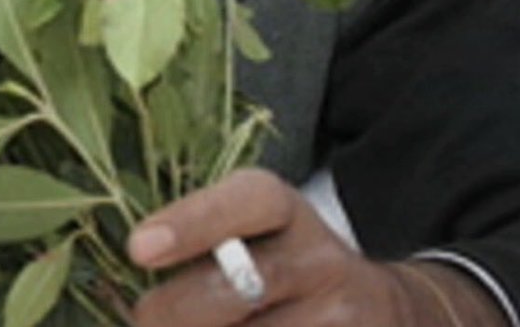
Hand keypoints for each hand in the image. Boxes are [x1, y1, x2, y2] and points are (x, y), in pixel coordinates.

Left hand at [126, 168, 505, 324]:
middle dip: (171, 311)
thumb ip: (202, 245)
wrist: (386, 312)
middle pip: (235, 288)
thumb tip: (133, 269)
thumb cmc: (281, 266)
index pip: (243, 203)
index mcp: (283, 209)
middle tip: (143, 318)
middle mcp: (318, 260)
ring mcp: (341, 319)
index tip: (138, 248)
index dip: (191, 223)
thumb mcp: (252, 232)